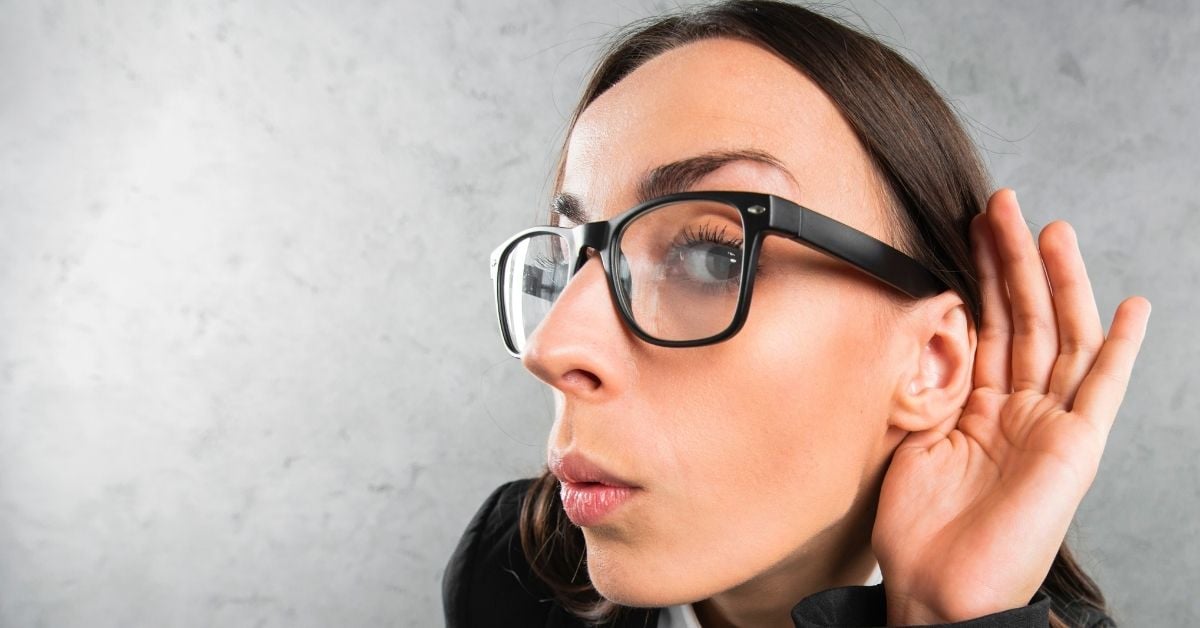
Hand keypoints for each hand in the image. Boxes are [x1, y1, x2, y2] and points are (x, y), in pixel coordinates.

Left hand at [871, 188, 1151, 623]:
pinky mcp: (1076, 448)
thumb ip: (923, 380)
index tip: (969, 225)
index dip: (980, 274)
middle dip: (1013, 260)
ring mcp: (1049, 425)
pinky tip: (1130, 306)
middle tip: (1002, 204)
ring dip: (1055, 282)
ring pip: (1058, 337)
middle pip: (1023, 318)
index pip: (984, 324)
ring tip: (1048, 228)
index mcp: (977, 405)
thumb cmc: (915, 524)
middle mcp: (1017, 409)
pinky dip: (1119, 347)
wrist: (935, 585)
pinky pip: (1102, 389)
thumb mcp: (908, 432)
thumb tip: (916, 323)